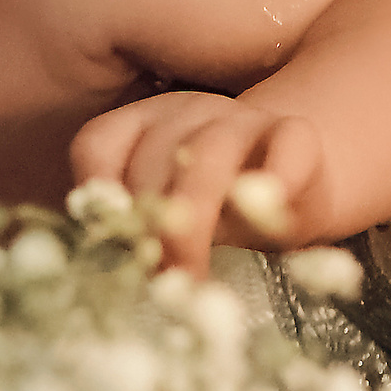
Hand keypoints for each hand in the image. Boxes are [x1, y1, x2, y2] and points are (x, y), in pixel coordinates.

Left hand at [71, 92, 327, 273]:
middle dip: (148, 223)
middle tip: (151, 277)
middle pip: (154, 155)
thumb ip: (136, 231)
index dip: (95, 189)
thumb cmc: (216, 210)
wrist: (294, 190)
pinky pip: (287, 145)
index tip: (102, 238)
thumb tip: (105, 269)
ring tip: (190, 270)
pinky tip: (267, 213)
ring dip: (194, 215)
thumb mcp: (168, 219)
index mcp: (141, 126)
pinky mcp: (296, 133)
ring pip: (209, 152)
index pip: (100, 143)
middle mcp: (186, 112)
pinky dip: (277, 177)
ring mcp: (242, 119)